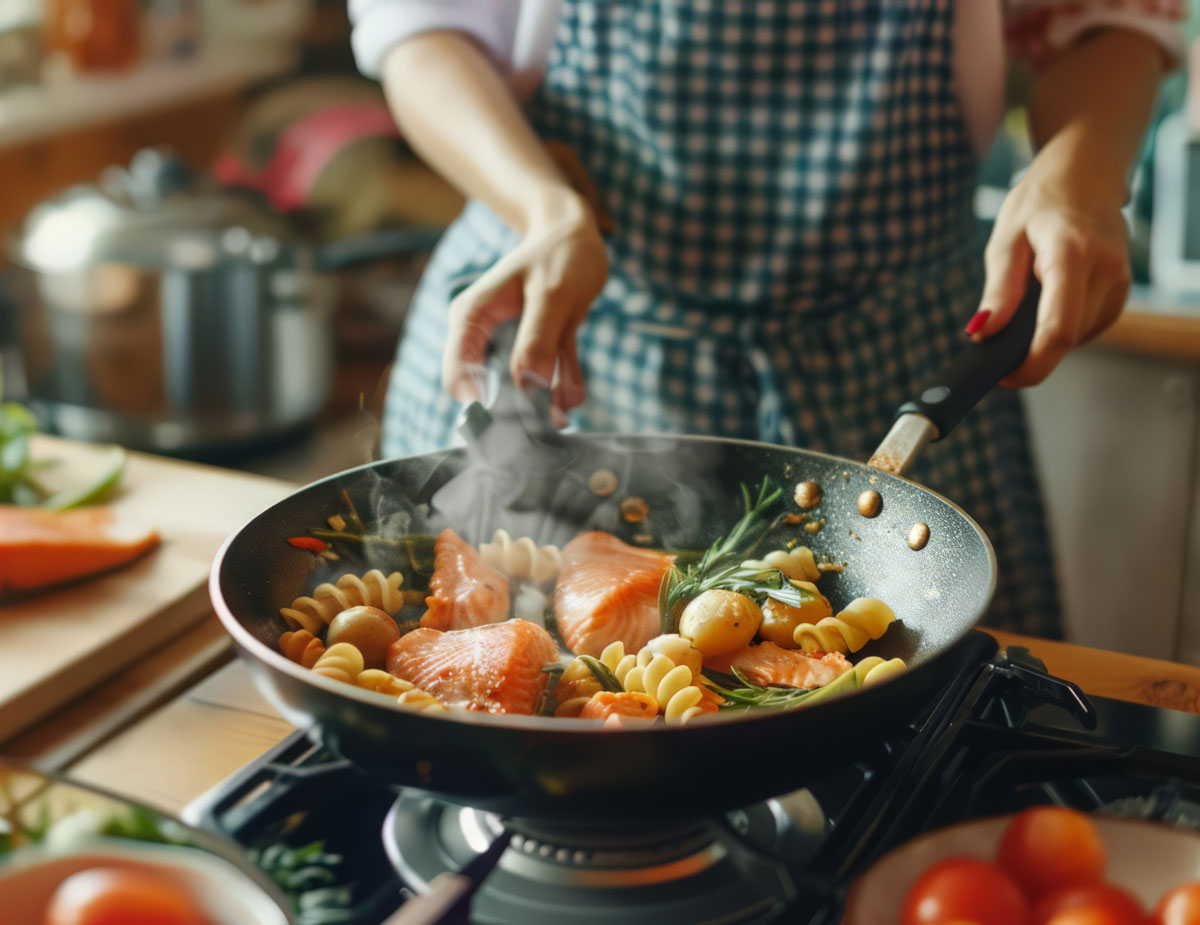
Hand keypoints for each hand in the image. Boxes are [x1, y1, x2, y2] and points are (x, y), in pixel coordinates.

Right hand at [442, 191, 607, 421]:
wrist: (577, 233)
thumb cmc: (559, 253)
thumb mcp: (552, 294)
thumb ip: (539, 341)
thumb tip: (527, 388)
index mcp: (472, 318)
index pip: (457, 377)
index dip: (481, 405)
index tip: (515, 420)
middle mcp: (484, 335)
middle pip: (489, 391)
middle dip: (520, 410)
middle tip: (549, 419)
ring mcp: (511, 344)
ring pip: (523, 392)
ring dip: (547, 404)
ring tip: (566, 407)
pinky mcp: (538, 350)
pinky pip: (549, 381)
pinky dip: (562, 388)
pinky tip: (574, 393)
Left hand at [970, 141, 1131, 387]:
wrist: (1086, 174)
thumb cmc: (1041, 201)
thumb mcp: (1005, 239)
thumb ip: (998, 291)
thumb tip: (982, 333)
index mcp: (1072, 254)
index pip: (1056, 329)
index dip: (1030, 365)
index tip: (1002, 377)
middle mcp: (1106, 271)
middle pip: (1065, 339)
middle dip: (1028, 349)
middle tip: (997, 336)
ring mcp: (1120, 283)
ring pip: (1075, 338)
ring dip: (1043, 335)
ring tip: (1026, 299)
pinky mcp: (1121, 294)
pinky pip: (1085, 328)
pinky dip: (1061, 325)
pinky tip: (1048, 299)